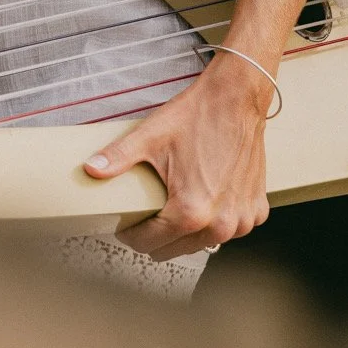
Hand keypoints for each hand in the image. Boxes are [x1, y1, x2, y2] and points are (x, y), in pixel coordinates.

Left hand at [82, 49, 274, 258]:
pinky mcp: (257, 211)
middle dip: (158, 235)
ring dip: (189, 230)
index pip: (148, 243)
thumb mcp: (150, 137)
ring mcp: (242, 220)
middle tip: (149, 212)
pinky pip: (231, 229)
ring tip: (177, 203)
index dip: (131, 234)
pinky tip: (209, 199)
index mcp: (190, 213)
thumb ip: (117, 158)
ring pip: (203, 243)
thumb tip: (90, 169)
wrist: (237, 98)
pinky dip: (218, 220)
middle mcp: (219, 224)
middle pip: (175, 249)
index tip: (126, 224)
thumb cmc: (197, 117)